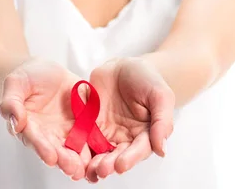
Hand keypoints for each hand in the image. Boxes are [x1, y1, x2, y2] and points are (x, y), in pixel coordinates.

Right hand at [0, 58, 91, 180]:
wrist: (44, 72)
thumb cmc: (25, 78)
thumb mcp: (15, 84)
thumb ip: (12, 103)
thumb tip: (15, 122)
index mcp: (30, 126)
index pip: (35, 140)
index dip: (42, 149)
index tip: (50, 158)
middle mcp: (48, 133)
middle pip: (57, 149)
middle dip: (65, 160)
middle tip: (73, 169)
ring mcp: (67, 129)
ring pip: (75, 147)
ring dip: (81, 159)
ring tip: (87, 167)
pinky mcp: (83, 121)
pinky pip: (91, 132)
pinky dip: (97, 144)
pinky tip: (105, 152)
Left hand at [84, 57, 174, 182]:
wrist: (124, 66)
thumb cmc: (147, 79)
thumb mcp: (160, 95)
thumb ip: (162, 121)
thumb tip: (162, 150)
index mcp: (145, 134)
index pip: (139, 150)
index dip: (130, 158)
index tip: (121, 165)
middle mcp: (125, 138)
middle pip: (117, 155)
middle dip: (109, 164)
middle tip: (101, 169)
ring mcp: (106, 132)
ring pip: (99, 152)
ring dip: (93, 163)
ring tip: (88, 168)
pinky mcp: (89, 125)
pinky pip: (82, 137)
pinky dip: (78, 148)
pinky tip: (72, 154)